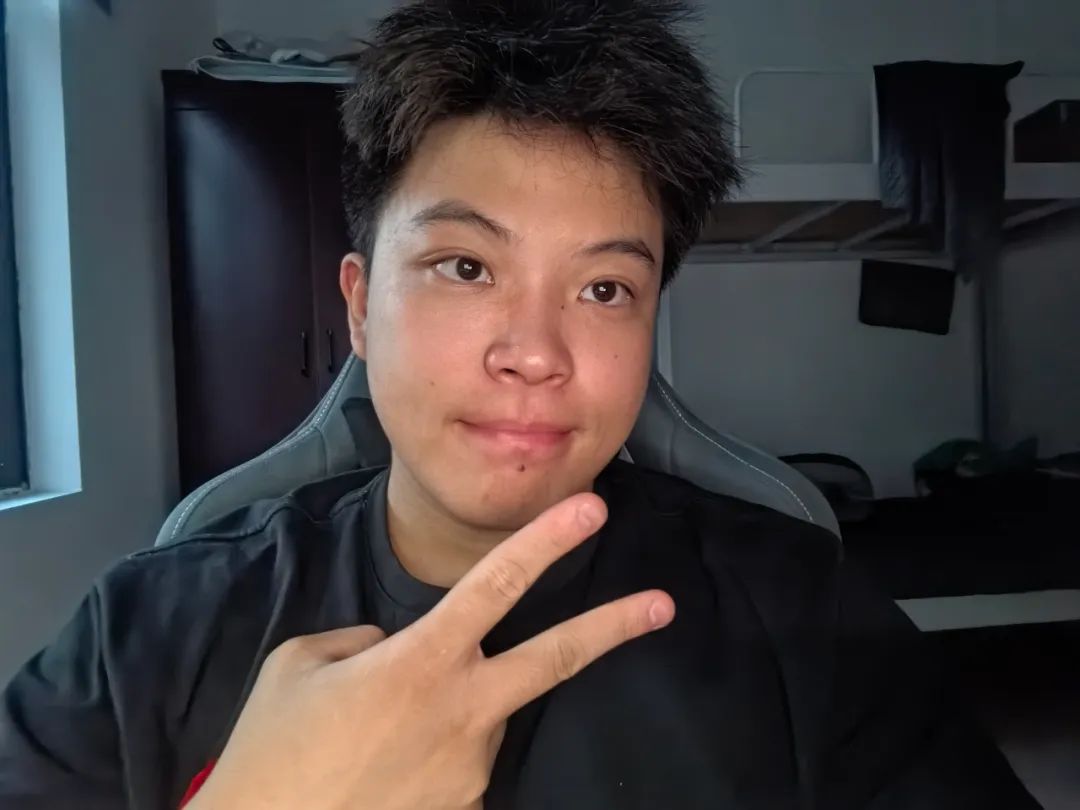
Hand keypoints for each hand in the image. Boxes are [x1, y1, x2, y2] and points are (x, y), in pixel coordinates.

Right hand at [189, 491, 674, 809]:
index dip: (546, 542)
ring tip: (378, 740)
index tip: (590, 510)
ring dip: (453, 710)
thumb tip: (389, 644)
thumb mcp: (298, 667)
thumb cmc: (271, 756)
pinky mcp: (468, 809)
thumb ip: (358, 640)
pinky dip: (435, 755)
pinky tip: (389, 774)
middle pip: (555, 657)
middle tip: (663, 605)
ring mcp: (472, 768)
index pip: (495, 585)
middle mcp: (463, 712)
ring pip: (484, 714)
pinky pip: (462, 763)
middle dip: (613, 627)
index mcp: (419, 663)